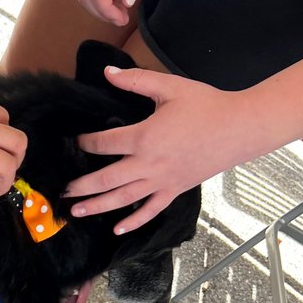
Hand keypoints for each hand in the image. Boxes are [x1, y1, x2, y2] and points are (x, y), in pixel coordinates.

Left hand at [68, 65, 258, 232]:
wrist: (239, 127)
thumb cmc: (206, 105)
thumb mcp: (169, 87)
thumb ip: (136, 81)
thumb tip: (108, 72)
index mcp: (143, 137)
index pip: (103, 144)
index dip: (85, 143)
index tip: (75, 143)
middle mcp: (148, 164)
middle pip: (105, 179)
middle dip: (81, 186)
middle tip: (62, 192)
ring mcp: (161, 181)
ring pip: (122, 199)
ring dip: (97, 206)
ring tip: (77, 212)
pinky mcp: (174, 190)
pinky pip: (150, 211)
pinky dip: (134, 222)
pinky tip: (118, 229)